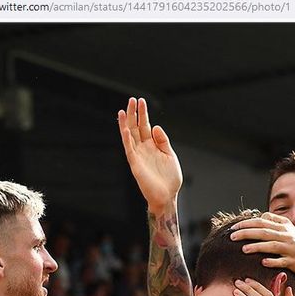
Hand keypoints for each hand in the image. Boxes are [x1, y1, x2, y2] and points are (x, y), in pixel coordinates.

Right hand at [118, 97, 182, 212]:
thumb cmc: (170, 179)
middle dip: (134, 114)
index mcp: (152, 146)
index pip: (145, 126)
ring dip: (126, 123)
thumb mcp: (170, 156)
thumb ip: (163, 141)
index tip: (141, 101)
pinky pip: (129, 150)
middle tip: (132, 99)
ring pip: (129, 136)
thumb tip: (155, 126)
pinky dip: (127, 139)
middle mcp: (143, 149)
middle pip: (136, 128)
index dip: (143, 114)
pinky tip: (126, 129)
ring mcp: (138, 156)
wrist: (167, 196)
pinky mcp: (135, 164)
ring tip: (124, 110)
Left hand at [230, 212, 294, 274]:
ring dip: (258, 247)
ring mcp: (290, 249)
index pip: (262, 222)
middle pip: (264, 233)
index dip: (247, 224)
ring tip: (244, 249)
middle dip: (247, 234)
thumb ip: (274, 221)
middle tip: (232, 237)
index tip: (234, 227)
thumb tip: (261, 215)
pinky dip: (273, 261)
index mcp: (283, 227)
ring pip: (272, 246)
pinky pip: (282, 261)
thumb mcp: (288, 228)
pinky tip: (263, 262)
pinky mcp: (294, 261)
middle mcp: (286, 236)